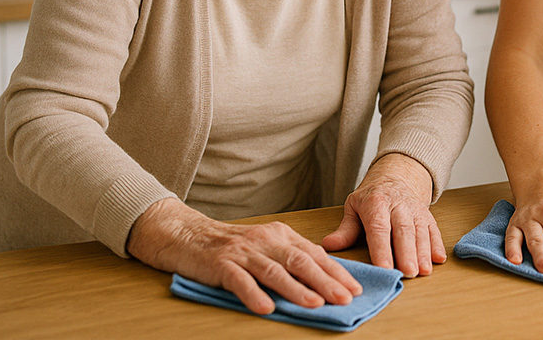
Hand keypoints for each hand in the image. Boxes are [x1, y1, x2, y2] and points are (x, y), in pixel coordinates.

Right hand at [127, 198, 362, 314]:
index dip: (336, 272)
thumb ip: (289, 259)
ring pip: (275, 271)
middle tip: (345, 298)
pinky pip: (240, 281)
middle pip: (301, 261)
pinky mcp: (221, 265)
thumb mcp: (265, 246)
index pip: (314, 254)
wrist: (187, 236)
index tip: (355, 288)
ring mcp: (243, 252)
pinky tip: (267, 308)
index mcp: (280, 235)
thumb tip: (322, 280)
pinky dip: (255, 295)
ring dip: (297, 289)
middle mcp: (266, 241)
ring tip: (316, 304)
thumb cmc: (231, 247)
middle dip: (326, 281)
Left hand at [321, 153, 444, 277]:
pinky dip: (437, 244)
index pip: (379, 229)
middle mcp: (398, 205)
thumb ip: (345, 229)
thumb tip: (328, 246)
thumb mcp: (354, 207)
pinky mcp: (427, 215)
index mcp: (376, 203)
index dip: (381, 249)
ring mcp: (415, 209)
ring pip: (421, 231)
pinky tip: (439, 259)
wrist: (396, 175)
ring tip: (424, 271)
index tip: (384, 268)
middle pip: (403, 231)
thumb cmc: (372, 197)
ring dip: (424, 252)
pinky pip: (434, 229)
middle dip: (407, 253)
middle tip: (408, 272)